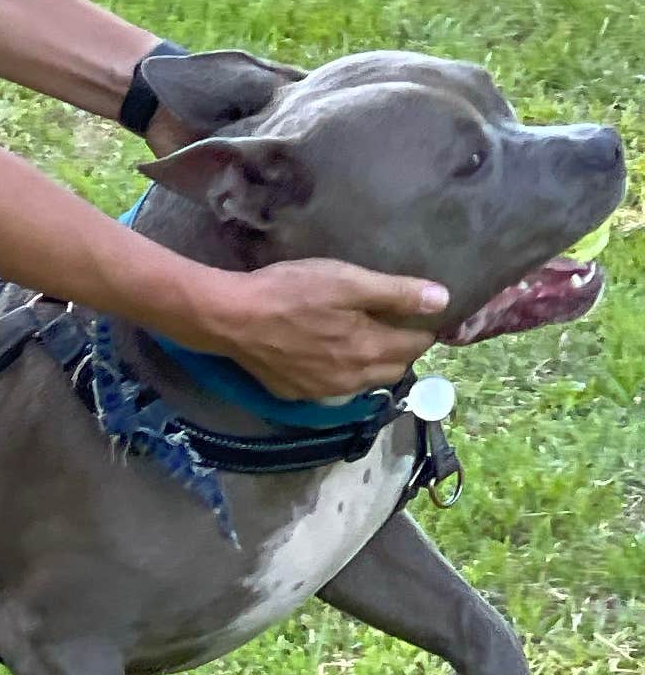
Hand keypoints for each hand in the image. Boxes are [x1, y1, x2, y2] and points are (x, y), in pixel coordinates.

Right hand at [198, 257, 448, 401]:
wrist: (231, 318)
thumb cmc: (290, 292)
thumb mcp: (346, 281)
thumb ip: (396, 293)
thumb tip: (443, 300)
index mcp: (370, 349)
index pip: (417, 345)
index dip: (422, 327)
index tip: (418, 312)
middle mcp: (353, 379)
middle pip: (395, 368)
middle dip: (400, 348)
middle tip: (388, 322)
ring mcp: (323, 391)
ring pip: (365, 382)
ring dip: (371, 363)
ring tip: (358, 338)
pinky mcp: (296, 394)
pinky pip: (332, 388)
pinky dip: (339, 373)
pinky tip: (323, 353)